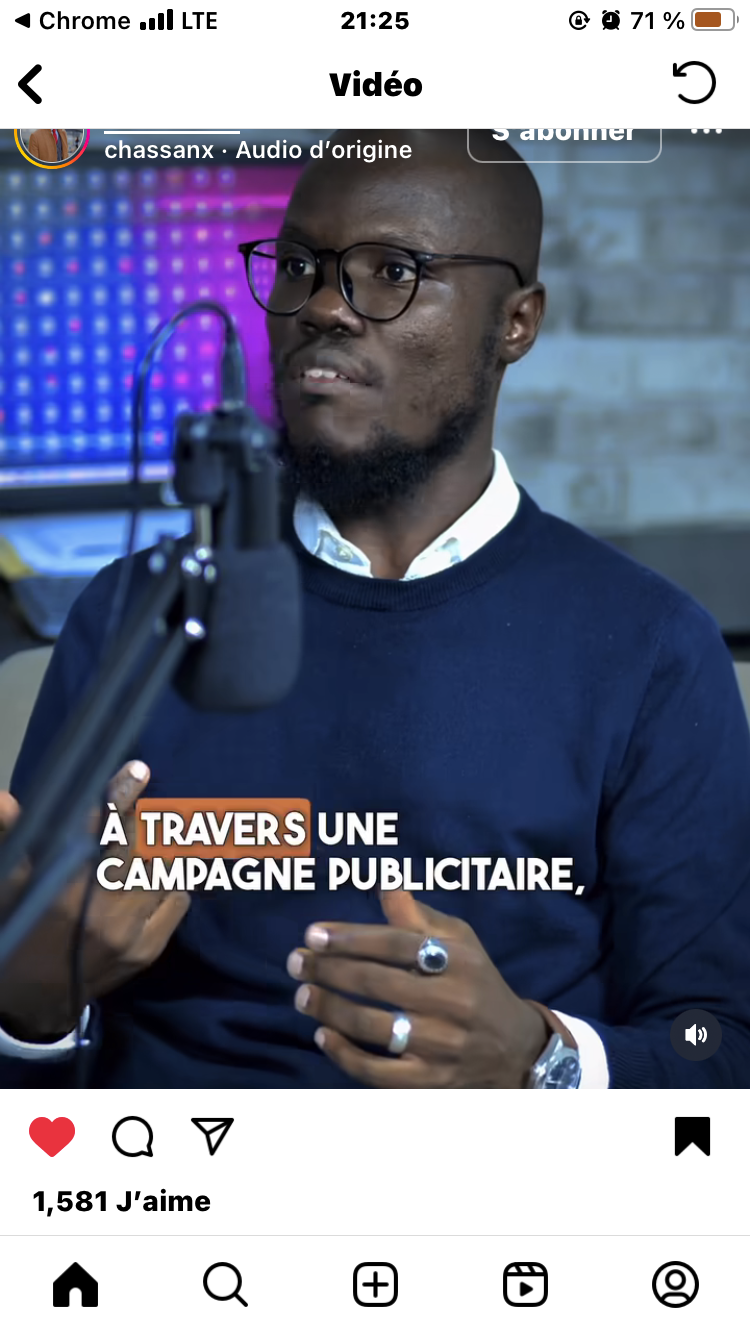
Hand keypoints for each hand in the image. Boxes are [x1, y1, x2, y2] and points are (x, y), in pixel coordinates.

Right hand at [0, 761, 189, 1041]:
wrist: (32, 1002)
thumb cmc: (15, 930)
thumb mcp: (4, 884)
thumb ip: (10, 838)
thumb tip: (5, 799)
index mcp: (62, 889)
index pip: (100, 829)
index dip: (121, 796)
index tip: (138, 771)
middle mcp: (102, 909)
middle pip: (139, 845)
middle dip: (141, 820)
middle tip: (141, 807)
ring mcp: (130, 932)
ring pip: (162, 871)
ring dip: (157, 851)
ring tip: (150, 841)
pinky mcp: (148, 950)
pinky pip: (178, 901)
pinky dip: (171, 884)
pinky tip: (156, 878)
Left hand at [287, 890, 547, 1087]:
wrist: (516, 1050)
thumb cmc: (477, 984)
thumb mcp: (461, 942)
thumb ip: (419, 917)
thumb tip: (384, 886)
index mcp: (459, 960)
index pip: (396, 943)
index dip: (350, 938)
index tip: (314, 934)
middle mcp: (453, 1001)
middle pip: (378, 982)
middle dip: (328, 970)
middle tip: (296, 962)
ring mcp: (442, 1045)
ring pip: (373, 1026)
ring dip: (329, 1009)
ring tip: (302, 995)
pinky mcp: (430, 1082)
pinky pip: (378, 1072)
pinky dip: (345, 1055)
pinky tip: (323, 1036)